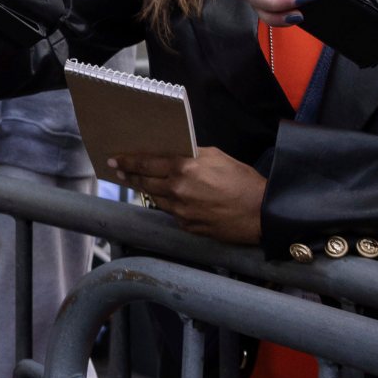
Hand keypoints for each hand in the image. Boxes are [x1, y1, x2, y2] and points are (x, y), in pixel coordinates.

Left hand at [112, 148, 266, 243]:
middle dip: (131, 175)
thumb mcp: (217, 156)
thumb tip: (173, 152)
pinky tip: (171, 199)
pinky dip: (169, 204)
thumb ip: (191, 154)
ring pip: (156, 198)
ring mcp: (181, 211)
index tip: (115, 160)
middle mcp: (178, 190)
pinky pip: (171, 212)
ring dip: (148, 190)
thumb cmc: (243, 181)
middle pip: (145, 181)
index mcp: (184, 168)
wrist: (261, 213)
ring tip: (141, 182)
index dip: (128, 161)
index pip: (146, 163)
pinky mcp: (187, 226)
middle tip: (120, 171)